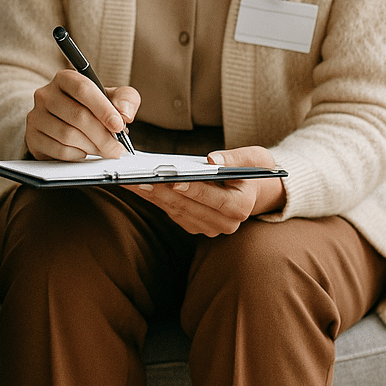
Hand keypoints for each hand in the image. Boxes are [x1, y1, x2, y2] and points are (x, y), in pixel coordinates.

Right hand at [25, 69, 139, 160]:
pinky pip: (58, 150)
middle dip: (102, 136)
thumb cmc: (92, 108)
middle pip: (77, 115)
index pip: (83, 89)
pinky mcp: (32, 137)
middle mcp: (46, 94)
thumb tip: (124, 114)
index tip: (118, 125)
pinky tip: (85, 152)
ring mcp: (36, 116)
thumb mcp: (113, 97)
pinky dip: (77, 155)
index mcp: (65, 79)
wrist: (65, 122)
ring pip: (67, 135)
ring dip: (91, 147)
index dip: (103, 109)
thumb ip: (125, 99)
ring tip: (103, 149)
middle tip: (117, 148)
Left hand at [128, 145, 285, 235]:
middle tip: (139, 177)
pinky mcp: (194, 226)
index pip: (214, 199)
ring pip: (175, 210)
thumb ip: (235, 159)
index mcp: (240, 206)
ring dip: (152, 195)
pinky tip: (137, 185)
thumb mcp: (255, 158)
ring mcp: (208, 227)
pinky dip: (154, 198)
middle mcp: (225, 223)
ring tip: (130, 179)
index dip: (193, 189)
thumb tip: (212, 159)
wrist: (254, 191)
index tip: (173, 179)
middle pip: (188, 206)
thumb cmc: (254, 170)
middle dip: (162, 191)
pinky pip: (171, 212)